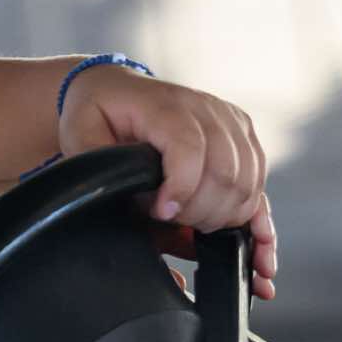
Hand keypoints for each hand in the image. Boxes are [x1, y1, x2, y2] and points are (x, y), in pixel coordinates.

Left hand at [56, 68, 279, 300]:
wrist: (116, 90)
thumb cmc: (97, 112)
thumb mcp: (80, 132)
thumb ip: (97, 163)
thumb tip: (124, 198)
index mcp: (168, 105)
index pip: (191, 150)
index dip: (181, 190)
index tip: (160, 213)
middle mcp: (209, 110)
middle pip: (226, 173)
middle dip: (200, 211)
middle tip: (173, 223)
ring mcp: (232, 124)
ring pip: (247, 184)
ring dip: (225, 217)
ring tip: (193, 226)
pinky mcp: (244, 140)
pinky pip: (260, 185)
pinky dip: (259, 221)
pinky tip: (260, 251)